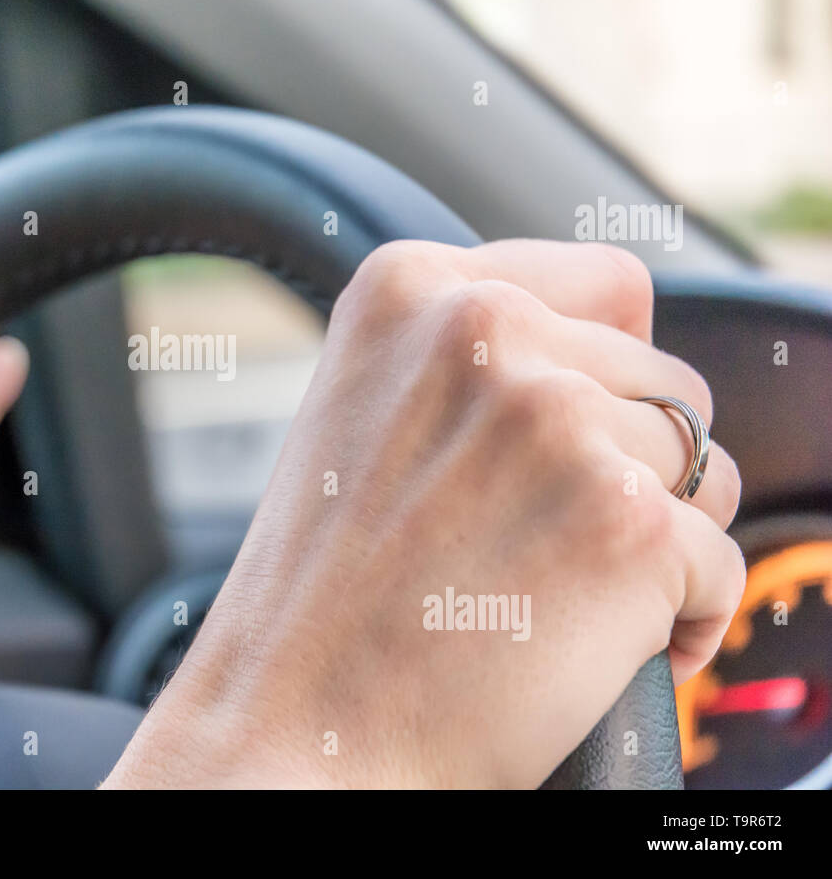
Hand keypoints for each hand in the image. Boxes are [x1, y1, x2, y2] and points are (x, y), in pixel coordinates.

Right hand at [105, 239, 743, 788]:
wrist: (295, 728)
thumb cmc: (320, 599)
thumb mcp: (359, 415)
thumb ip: (469, 360)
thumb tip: (601, 363)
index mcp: (409, 290)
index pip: (607, 284)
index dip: (606, 372)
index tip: (568, 437)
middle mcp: (487, 332)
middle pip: (661, 378)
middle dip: (629, 462)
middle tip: (541, 539)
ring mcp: (558, 419)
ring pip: (701, 467)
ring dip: (658, 536)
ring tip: (562, 592)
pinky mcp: (626, 521)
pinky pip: (718, 562)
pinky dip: (678, 617)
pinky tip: (591, 645)